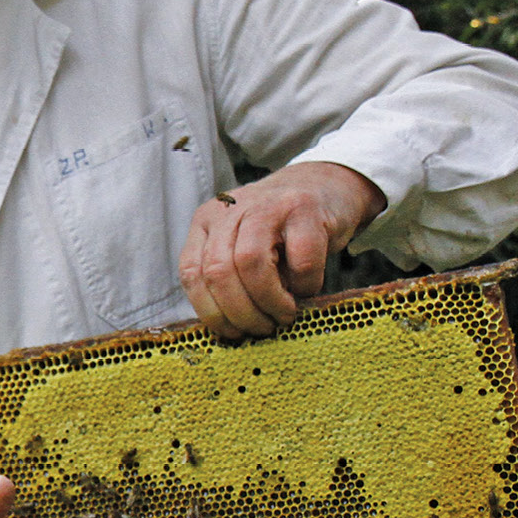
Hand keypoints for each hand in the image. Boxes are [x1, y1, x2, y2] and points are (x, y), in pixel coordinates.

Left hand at [178, 161, 385, 339]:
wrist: (325, 185)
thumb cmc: (281, 231)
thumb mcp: (242, 246)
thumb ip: (230, 278)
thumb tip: (233, 329)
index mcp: (207, 221)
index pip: (192, 272)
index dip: (210, 311)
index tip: (233, 333)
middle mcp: (231, 210)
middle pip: (218, 270)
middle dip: (240, 312)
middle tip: (262, 328)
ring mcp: (268, 206)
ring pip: (250, 263)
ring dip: (268, 301)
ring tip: (283, 315)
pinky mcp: (306, 210)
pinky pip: (301, 260)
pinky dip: (305, 285)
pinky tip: (307, 289)